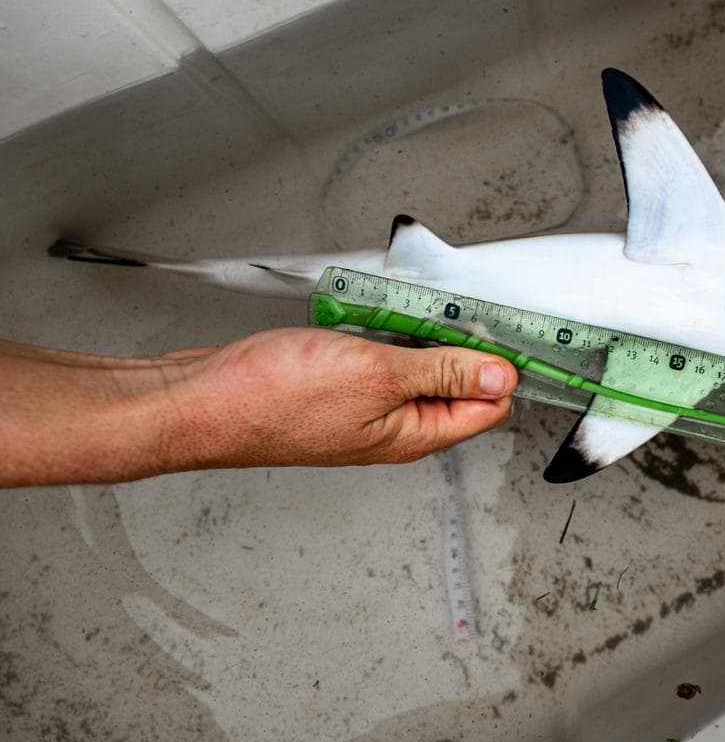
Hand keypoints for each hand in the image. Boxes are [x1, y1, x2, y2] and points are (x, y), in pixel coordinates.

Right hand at [166, 328, 515, 469]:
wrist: (199, 401)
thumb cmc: (272, 400)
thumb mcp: (377, 376)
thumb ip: (443, 372)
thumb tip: (501, 375)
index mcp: (413, 435)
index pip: (488, 408)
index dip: (503, 369)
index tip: (508, 329)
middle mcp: (392, 427)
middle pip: (454, 384)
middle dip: (461, 343)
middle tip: (454, 307)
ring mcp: (362, 407)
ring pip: (414, 366)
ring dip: (418, 333)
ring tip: (408, 307)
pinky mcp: (334, 387)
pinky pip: (377, 357)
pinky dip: (382, 331)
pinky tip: (371, 314)